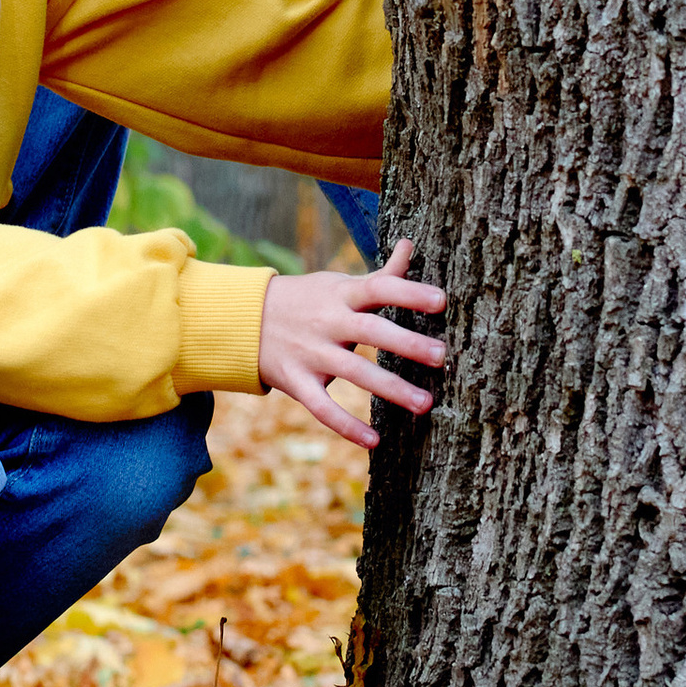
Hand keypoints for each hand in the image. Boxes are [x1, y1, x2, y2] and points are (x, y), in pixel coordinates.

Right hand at [257, 238, 445, 449]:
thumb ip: (380, 275)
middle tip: (441, 356)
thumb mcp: (338, 284)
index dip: (409, 292)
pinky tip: (375, 441)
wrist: (243, 320)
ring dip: (390, 388)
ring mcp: (311, 353)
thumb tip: (411, 245)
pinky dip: (346, 426)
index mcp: (341, 295)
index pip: (378, 288)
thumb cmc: (306, 300)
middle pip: (370, 330)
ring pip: (354, 372)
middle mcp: (327, 322)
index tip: (441, 300)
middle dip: (406, 343)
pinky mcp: (297, 382)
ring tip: (425, 404)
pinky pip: (323, 407)